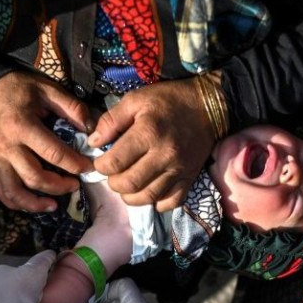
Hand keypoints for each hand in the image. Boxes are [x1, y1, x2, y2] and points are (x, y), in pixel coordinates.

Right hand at [0, 71, 94, 211]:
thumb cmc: (21, 88)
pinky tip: (32, 204)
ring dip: (35, 203)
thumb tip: (91, 130)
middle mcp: (8, 146)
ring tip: (54, 205)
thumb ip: (72, 108)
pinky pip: (1, 190)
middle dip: (59, 186)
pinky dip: (16, 203)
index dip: (74, 164)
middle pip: (35, 177)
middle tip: (76, 185)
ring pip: (15, 191)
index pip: (53, 153)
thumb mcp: (48, 89)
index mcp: (23, 126)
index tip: (89, 168)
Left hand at [88, 77, 214, 211]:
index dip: (101, 166)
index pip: (115, 163)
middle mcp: (164, 155)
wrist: (209, 106)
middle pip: (130, 185)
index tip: (101, 162)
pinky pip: (171, 202)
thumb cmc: (168, 101)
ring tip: (127, 186)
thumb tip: (93, 143)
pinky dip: (156, 203)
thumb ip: (111, 120)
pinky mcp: (190, 178)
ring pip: (148, 197)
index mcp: (147, 134)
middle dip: (114, 184)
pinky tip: (148, 192)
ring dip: (131, 197)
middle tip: (113, 175)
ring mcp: (179, 170)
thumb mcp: (135, 100)